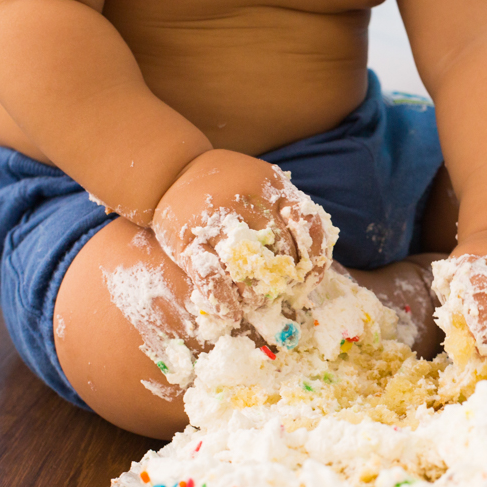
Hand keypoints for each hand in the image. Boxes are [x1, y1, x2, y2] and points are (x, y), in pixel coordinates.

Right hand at [151, 149, 331, 323]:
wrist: (172, 173)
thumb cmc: (228, 187)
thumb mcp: (263, 185)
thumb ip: (288, 212)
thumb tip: (312, 263)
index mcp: (272, 187)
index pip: (307, 225)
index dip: (314, 256)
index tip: (309, 277)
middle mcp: (248, 202)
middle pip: (280, 253)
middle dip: (283, 280)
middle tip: (278, 292)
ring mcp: (217, 222)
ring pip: (250, 270)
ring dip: (257, 295)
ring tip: (255, 303)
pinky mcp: (189, 243)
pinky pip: (212, 280)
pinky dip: (225, 302)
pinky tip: (231, 313)